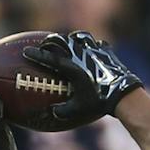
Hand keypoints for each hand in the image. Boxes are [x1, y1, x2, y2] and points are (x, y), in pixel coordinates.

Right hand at [22, 30, 141, 128]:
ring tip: (70, 42)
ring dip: (72, 38)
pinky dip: (92, 45)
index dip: (36, 55)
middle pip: (61, 40)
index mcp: (71, 66)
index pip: (49, 58)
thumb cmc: (99, 102)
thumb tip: (50, 113)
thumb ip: (62, 111)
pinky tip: (93, 49)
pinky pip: (97, 43)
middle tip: (45, 44)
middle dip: (50, 40)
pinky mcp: (106, 50)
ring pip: (79, 36)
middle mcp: (80, 53)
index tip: (26, 52)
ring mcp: (94, 49)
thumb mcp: (78, 109)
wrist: (123, 93)